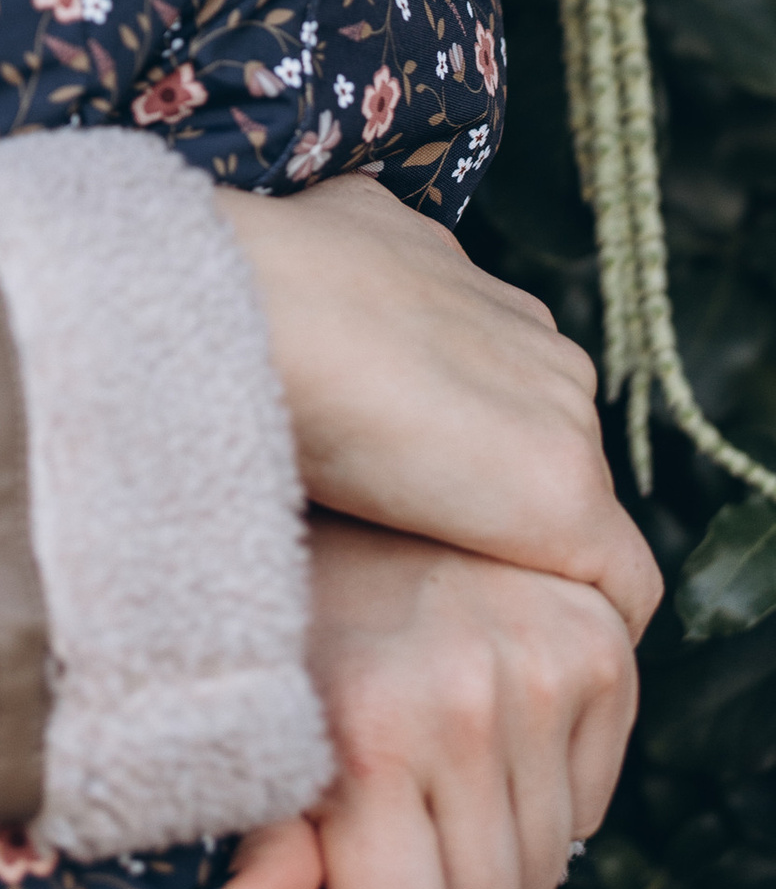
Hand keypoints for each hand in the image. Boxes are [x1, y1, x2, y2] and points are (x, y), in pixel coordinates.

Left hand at [199, 516, 638, 888]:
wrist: (360, 456)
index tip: (362, 870)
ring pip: (546, 871)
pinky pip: (592, 809)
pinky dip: (548, 801)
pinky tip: (494, 743)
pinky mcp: (599, 651)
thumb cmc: (302, 597)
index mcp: (369, 730)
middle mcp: (464, 705)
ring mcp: (542, 674)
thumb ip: (266, 830)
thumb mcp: (267, 707)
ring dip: (497, 850)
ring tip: (443, 775)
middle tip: (406, 830)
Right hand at [212, 173, 660, 640]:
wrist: (268, 306)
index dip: (461, 441)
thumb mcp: (327, 238)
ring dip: (525, 549)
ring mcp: (564, 421)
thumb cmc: (266, 285)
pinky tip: (548, 650)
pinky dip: (596, 615)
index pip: (505, 387)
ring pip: (574, 507)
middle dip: (496, 493)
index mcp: (485, 294)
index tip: (410, 485)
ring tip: (459, 602)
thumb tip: (334, 287)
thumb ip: (360, 270)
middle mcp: (542, 346)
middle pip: (546, 445)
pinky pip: (622, 580)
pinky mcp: (565, 499)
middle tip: (421, 551)